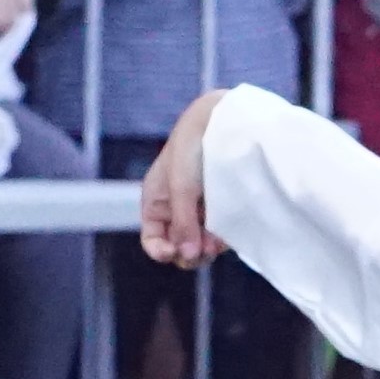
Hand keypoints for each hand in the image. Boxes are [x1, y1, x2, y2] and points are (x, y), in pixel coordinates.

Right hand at [139, 86, 229, 266]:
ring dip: (207, 249)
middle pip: (178, 247)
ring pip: (200, 244)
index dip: (160, 251)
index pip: (153, 240)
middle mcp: (177, 210)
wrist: (222, 121)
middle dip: (189, 253)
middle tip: (204, 252)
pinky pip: (218, 234)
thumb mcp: (181, 188)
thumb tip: (188, 256)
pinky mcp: (221, 207)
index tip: (173, 252)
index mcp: (157, 203)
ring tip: (216, 243)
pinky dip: (221, 239)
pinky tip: (226, 236)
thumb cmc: (192, 149)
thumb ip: (183, 224)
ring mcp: (200, 210)